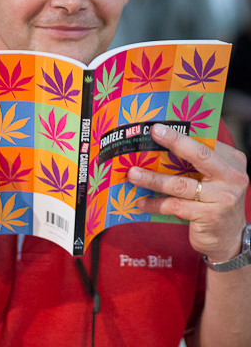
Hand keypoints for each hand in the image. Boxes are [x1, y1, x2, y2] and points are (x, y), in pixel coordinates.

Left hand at [127, 123, 248, 262]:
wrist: (230, 239)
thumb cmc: (215, 201)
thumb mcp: (215, 178)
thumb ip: (197, 162)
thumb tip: (160, 143)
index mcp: (232, 161)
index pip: (203, 142)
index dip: (180, 134)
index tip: (157, 127)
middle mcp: (232, 177)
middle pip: (198, 155)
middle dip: (173, 142)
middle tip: (151, 133)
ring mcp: (223, 198)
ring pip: (180, 184)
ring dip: (152, 179)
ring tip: (132, 174)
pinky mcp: (210, 217)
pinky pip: (176, 206)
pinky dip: (156, 203)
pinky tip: (141, 202)